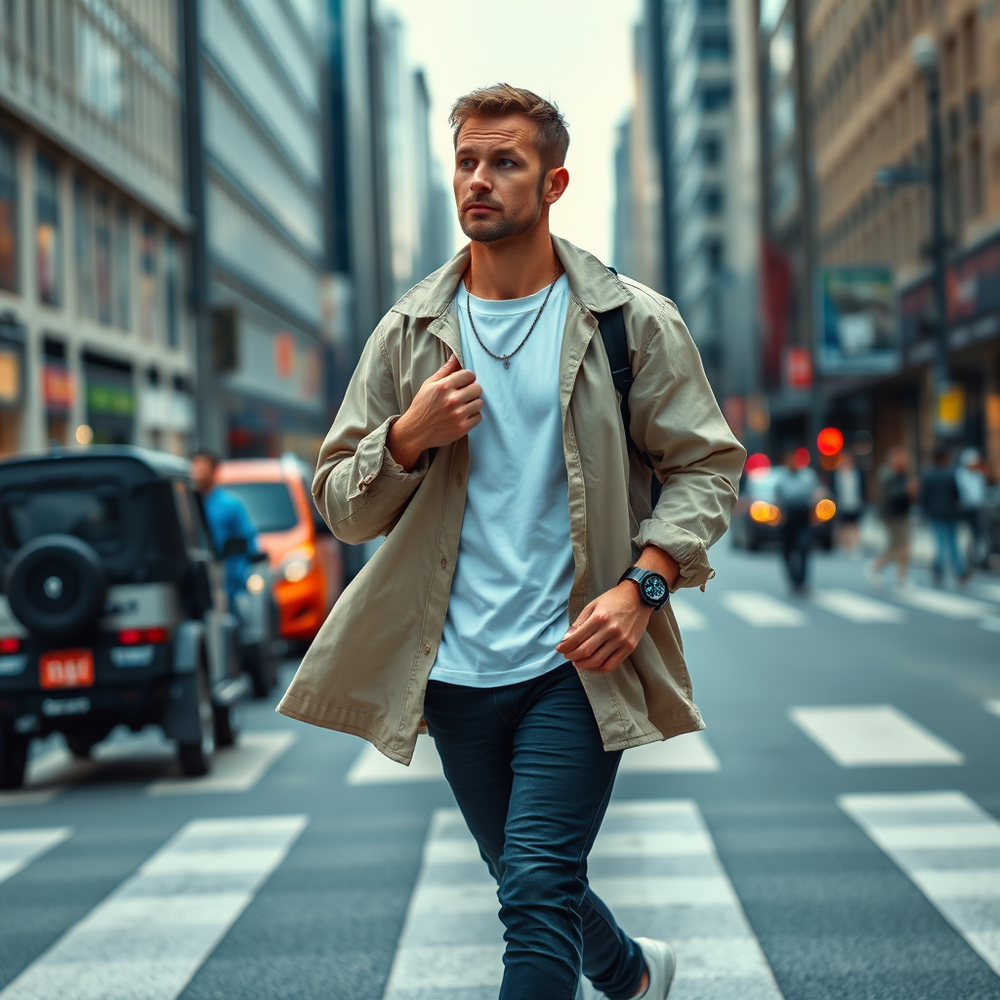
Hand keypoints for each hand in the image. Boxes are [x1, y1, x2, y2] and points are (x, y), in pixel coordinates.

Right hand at [388, 355, 482, 470]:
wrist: (415, 431)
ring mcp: (458, 415)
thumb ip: (445, 370)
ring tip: (464, 405)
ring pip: (479, 403)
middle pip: (477, 388)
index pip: (469, 374)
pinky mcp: (462, 428)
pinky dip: (473, 416)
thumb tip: (456, 356)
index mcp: (443, 386)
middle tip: (465, 394)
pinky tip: (463, 416)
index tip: (464, 382)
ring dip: (473, 403)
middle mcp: (452, 400)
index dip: (468, 378)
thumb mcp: (429, 385)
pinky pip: (479, 417)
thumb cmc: (422, 406)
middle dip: (472, 390)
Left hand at [556, 583, 652, 672]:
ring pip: (597, 661)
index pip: (577, 638)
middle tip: (567, 656)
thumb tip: (566, 639)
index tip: (559, 649)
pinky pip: (612, 664)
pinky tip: (592, 665)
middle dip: (572, 656)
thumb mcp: (593, 605)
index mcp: (599, 618)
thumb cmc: (614, 599)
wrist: (639, 597)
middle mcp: (611, 630)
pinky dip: (599, 668)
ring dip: (583, 665)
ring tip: (577, 662)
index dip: (565, 646)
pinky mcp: (629, 647)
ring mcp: (621, 640)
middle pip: (585, 651)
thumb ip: (579, 623)